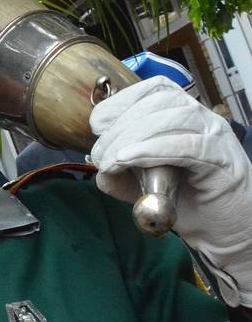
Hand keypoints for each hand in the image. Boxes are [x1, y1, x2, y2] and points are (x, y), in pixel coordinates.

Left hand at [90, 77, 251, 306]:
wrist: (224, 232)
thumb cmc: (187, 200)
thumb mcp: (143, 184)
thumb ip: (120, 174)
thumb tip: (99, 170)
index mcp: (183, 113)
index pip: (153, 90)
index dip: (121, 101)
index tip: (97, 123)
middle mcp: (201, 118)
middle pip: (158, 103)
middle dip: (120, 125)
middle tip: (99, 154)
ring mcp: (215, 137)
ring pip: (171, 120)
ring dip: (132, 137)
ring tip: (109, 160)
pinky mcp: (222, 161)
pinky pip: (187, 147)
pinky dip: (153, 150)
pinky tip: (128, 159)